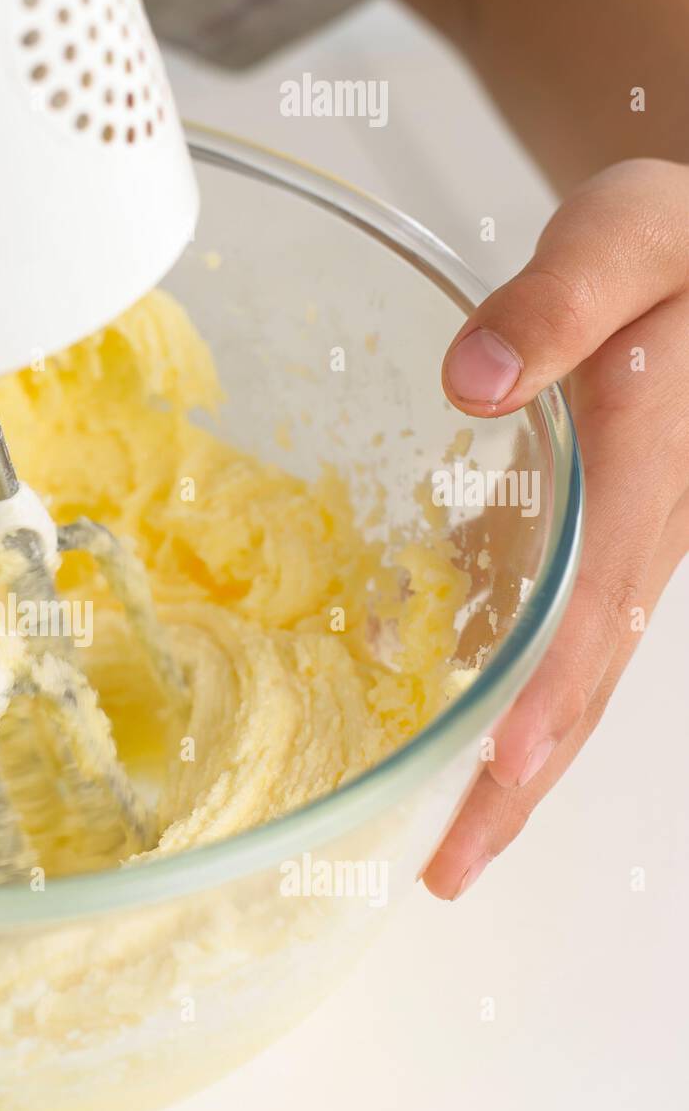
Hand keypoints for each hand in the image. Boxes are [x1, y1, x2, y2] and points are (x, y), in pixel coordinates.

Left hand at [423, 158, 688, 897]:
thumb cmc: (677, 249)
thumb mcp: (623, 240)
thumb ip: (558, 303)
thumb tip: (469, 383)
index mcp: (648, 477)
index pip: (594, 618)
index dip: (544, 709)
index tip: (493, 784)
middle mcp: (641, 539)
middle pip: (581, 684)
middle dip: (517, 785)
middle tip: (445, 870)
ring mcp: (621, 552)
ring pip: (571, 678)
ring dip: (513, 767)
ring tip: (448, 844)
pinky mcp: (595, 545)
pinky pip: (558, 642)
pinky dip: (513, 707)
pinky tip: (457, 742)